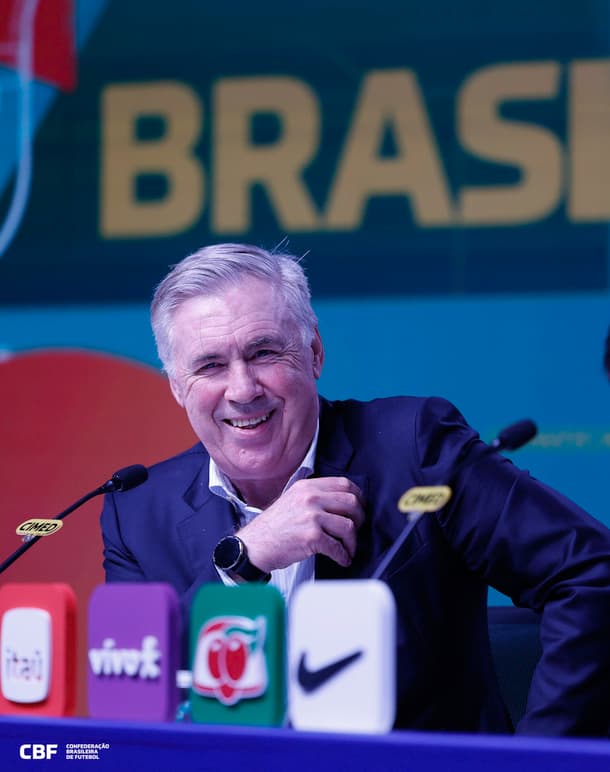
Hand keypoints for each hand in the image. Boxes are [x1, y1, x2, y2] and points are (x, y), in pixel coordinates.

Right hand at [237, 476, 364, 572]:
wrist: (254, 545)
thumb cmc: (274, 527)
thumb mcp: (292, 499)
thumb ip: (315, 495)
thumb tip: (344, 501)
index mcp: (307, 486)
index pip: (344, 483)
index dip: (358, 497)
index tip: (360, 508)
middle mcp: (310, 498)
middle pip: (351, 503)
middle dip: (359, 519)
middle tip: (356, 531)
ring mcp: (311, 517)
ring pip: (349, 526)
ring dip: (353, 542)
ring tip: (348, 549)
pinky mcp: (312, 537)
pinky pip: (338, 547)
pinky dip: (343, 556)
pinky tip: (341, 559)